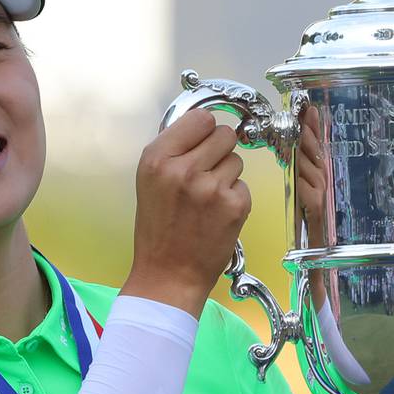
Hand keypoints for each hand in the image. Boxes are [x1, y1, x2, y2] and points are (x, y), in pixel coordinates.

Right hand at [122, 108, 250, 317]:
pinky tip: (217, 215)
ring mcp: (211, 188)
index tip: (202, 144)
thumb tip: (202, 125)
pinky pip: (243, 185)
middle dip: (219, 151)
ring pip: (236, 160)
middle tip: (206, 173)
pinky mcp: (234, 205)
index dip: (204, 131)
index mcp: (157, 159)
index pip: (200, 118)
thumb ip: (173, 151)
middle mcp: (184, 169)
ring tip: (207, 199)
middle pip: (224, 134)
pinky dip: (234, 198)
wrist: (168, 275)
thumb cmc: (158, 230)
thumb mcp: (150, 182)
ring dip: (227, 175)